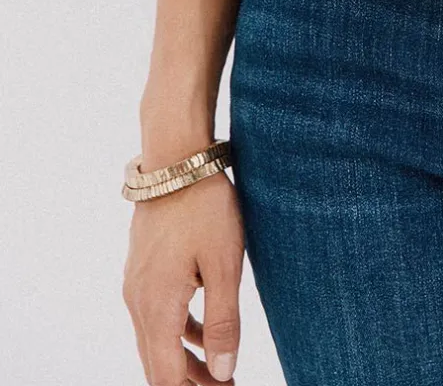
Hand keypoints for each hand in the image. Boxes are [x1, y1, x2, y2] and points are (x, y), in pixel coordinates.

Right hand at [122, 169, 243, 383]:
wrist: (176, 159)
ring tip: (218, 371)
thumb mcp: (224, 265)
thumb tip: (222, 372)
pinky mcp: (143, 270)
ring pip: (156, 341)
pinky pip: (156, 316)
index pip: (166, 376)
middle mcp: (138, 302)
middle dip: (188, 383)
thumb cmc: (205, 207)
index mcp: (157, 308)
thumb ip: (223, 322)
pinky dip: (178, 333)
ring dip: (184, 361)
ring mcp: (137, 285)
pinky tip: (202, 333)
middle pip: (157, 364)